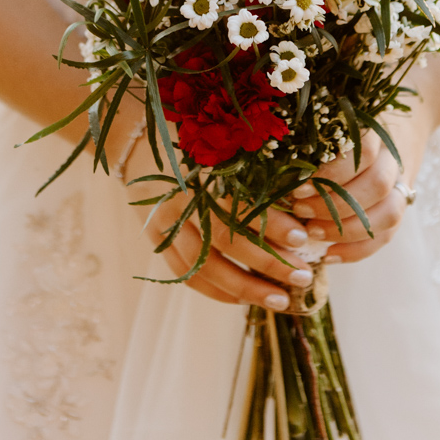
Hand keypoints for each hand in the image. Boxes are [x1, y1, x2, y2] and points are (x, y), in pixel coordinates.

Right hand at [122, 132, 315, 310]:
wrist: (137, 141)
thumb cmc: (192, 138)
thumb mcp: (221, 145)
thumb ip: (251, 169)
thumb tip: (300, 198)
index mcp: (201, 170)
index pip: (240, 204)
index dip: (271, 224)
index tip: (302, 238)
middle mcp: (181, 199)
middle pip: (226, 241)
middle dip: (267, 264)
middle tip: (302, 277)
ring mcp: (165, 223)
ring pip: (205, 266)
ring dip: (245, 288)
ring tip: (279, 299)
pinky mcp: (157, 239)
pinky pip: (186, 275)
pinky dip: (216, 291)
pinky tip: (243, 300)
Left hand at [288, 104, 432, 264]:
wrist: (395, 131)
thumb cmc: (343, 132)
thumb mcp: (328, 127)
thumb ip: (310, 144)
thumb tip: (274, 171)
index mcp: (375, 131)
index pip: (364, 152)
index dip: (333, 173)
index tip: (299, 188)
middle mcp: (393, 159)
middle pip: (377, 184)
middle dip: (336, 204)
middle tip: (300, 210)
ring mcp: (400, 185)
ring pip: (388, 212)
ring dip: (348, 229)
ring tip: (312, 232)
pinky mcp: (398, 209)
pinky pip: (386, 235)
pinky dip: (357, 250)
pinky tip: (329, 254)